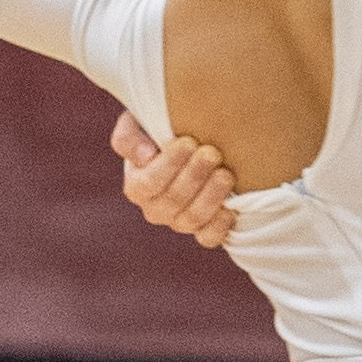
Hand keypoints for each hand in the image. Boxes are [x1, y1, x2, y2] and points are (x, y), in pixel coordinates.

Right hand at [112, 108, 238, 245]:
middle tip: (212, 153)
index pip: (147, 183)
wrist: (195, 142)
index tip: (189, 142)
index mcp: (137, 186)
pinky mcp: (204, 230)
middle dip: (194, 176)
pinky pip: (209, 237)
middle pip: (172, 201)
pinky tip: (231, 206)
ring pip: (191, 219)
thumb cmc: (164, 130)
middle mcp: (156, 209)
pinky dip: (220, 225)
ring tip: (225, 174)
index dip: (169, 165)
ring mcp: (180, 222)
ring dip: (210, 196)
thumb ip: (130, 137)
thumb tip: (143, 155)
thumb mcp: (140, 124)